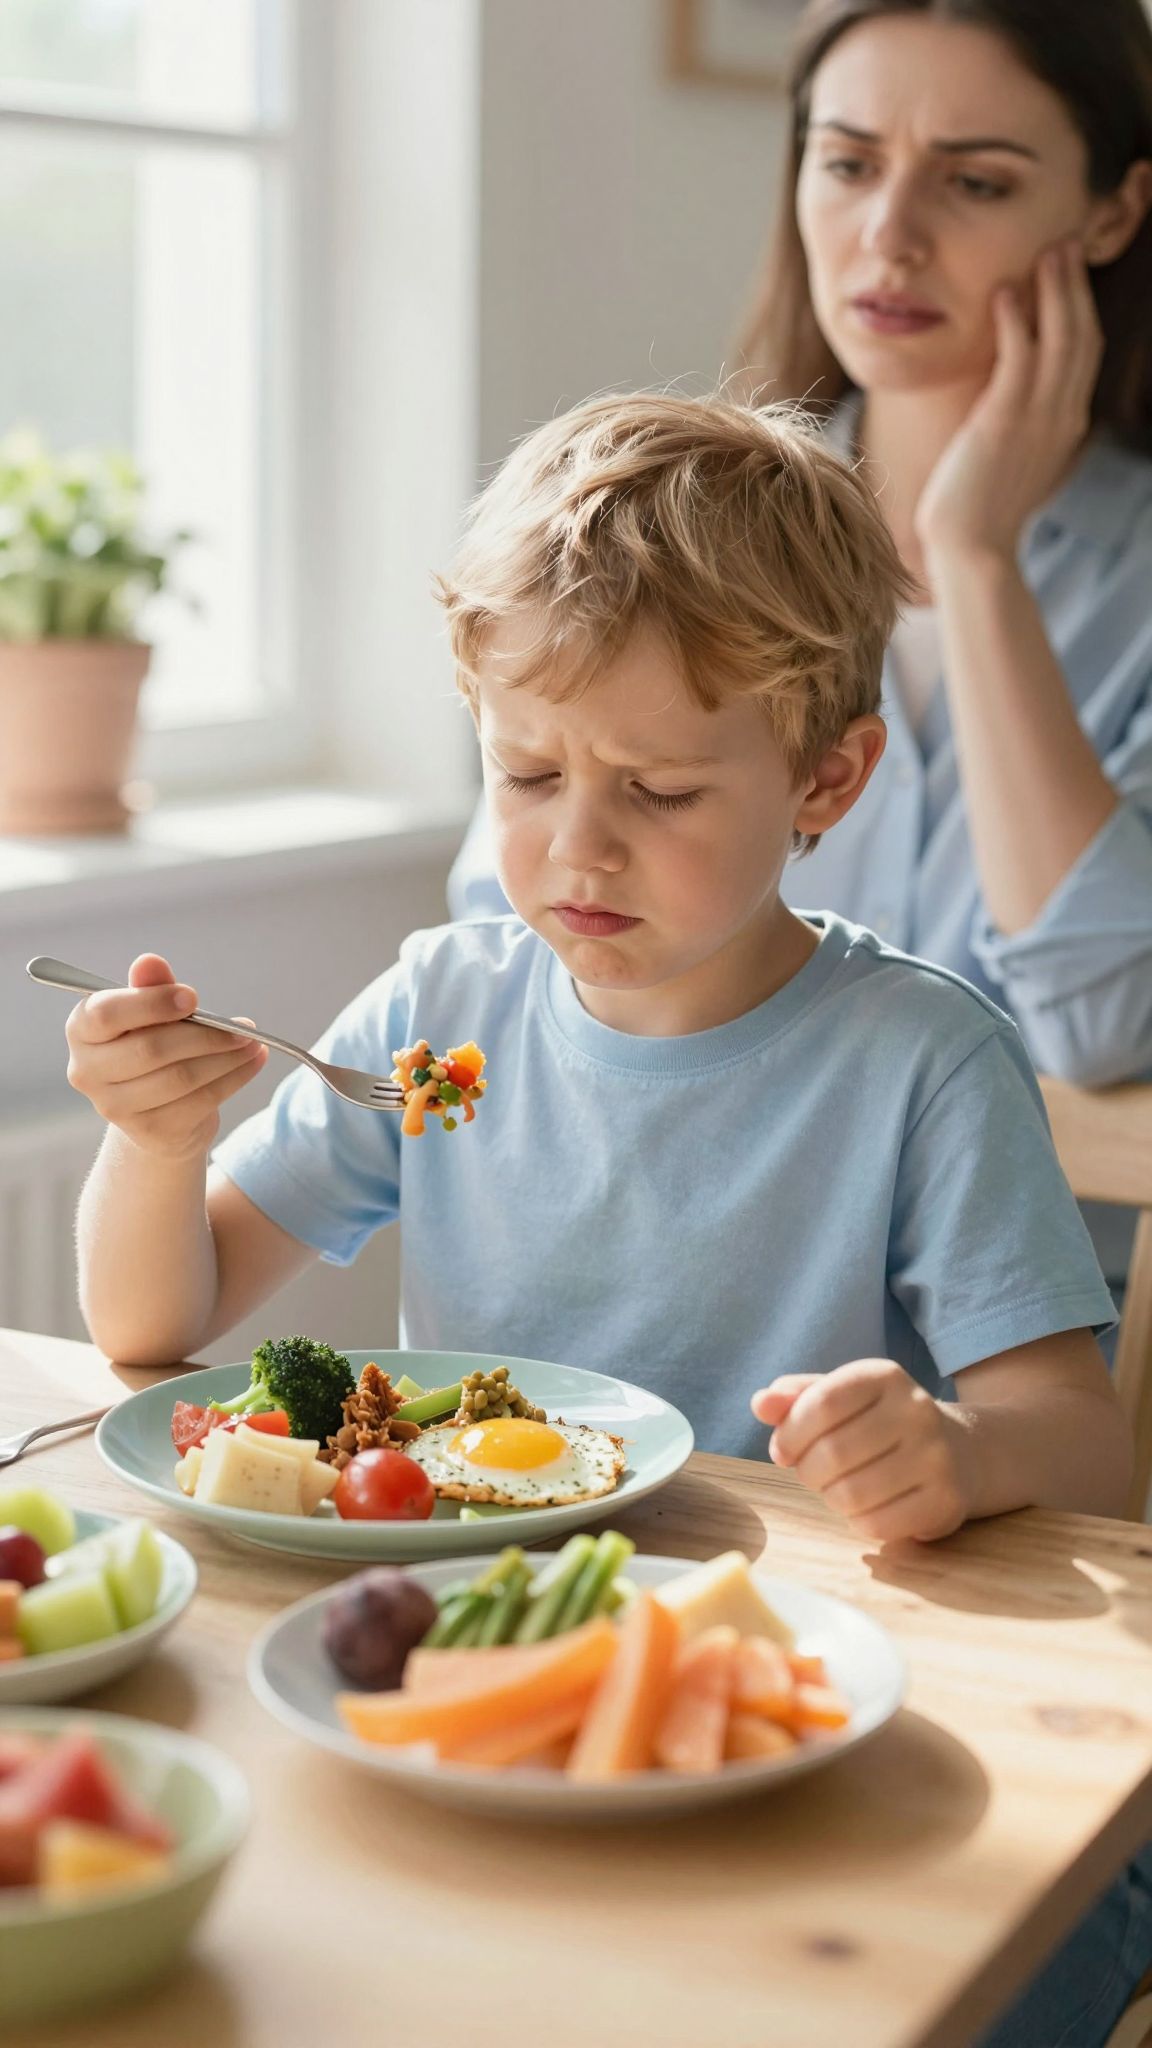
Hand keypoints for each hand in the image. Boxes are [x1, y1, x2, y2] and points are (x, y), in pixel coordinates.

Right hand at [65, 953, 267, 1161]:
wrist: (158, 1110)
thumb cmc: (152, 1044)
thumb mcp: (150, 1012)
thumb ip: (150, 987)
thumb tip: (149, 961)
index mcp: (81, 1030)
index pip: (106, 1014)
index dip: (152, 1004)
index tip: (193, 997)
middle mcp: (87, 1072)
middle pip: (151, 1049)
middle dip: (205, 1035)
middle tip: (243, 1027)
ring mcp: (114, 1108)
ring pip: (180, 1078)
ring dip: (226, 1058)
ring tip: (253, 1043)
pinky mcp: (149, 1132)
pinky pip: (199, 1102)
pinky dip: (233, 1079)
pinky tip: (252, 1063)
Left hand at [751, 1358, 970, 1543]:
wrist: (960, 1451)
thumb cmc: (879, 1423)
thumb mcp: (841, 1397)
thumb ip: (796, 1398)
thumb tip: (760, 1403)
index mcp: (884, 1376)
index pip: (821, 1403)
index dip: (790, 1434)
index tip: (783, 1451)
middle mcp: (916, 1410)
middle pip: (832, 1453)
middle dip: (808, 1472)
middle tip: (813, 1474)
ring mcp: (936, 1457)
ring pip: (851, 1494)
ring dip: (831, 1498)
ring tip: (839, 1488)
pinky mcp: (946, 1501)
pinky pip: (877, 1525)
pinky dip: (858, 1522)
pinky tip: (866, 1507)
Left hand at [915, 238, 1103, 566]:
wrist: (972, 547)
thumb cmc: (982, 509)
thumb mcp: (1015, 459)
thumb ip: (1024, 424)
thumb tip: (1012, 400)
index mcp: (1067, 423)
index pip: (1086, 353)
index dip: (1081, 309)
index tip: (1070, 274)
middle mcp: (1063, 415)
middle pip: (1083, 335)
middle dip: (1077, 287)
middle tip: (1068, 243)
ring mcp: (1039, 418)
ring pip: (1061, 339)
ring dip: (1056, 290)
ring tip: (1048, 251)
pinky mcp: (1006, 421)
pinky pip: (1020, 359)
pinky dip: (1018, 322)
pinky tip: (1006, 293)